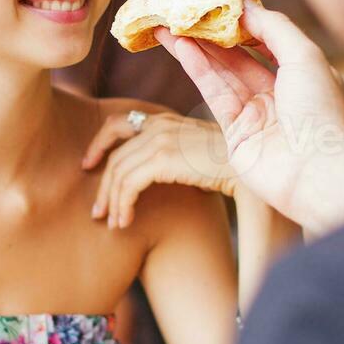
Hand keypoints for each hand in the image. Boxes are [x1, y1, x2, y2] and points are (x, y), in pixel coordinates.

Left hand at [83, 108, 235, 228]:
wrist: (254, 166)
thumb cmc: (233, 166)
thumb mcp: (196, 155)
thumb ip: (172, 157)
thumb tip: (155, 175)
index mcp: (164, 120)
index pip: (117, 124)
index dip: (98, 145)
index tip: (89, 166)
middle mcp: (158, 125)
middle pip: (114, 155)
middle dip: (103, 187)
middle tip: (98, 212)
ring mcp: (160, 139)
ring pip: (118, 173)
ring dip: (112, 202)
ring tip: (112, 223)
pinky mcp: (163, 158)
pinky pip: (128, 184)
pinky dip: (122, 205)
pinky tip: (125, 222)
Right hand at [157, 6, 343, 232]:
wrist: (317, 172)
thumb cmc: (320, 111)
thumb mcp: (305, 55)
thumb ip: (273, 27)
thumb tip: (244, 5)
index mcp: (302, 74)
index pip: (266, 40)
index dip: (241, 21)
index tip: (216, 1)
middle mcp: (278, 93)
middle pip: (237, 56)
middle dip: (209, 33)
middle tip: (182, 10)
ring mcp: (255, 114)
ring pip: (220, 73)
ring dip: (194, 47)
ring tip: (168, 24)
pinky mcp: (235, 133)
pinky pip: (213, 93)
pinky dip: (197, 69)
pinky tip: (181, 47)